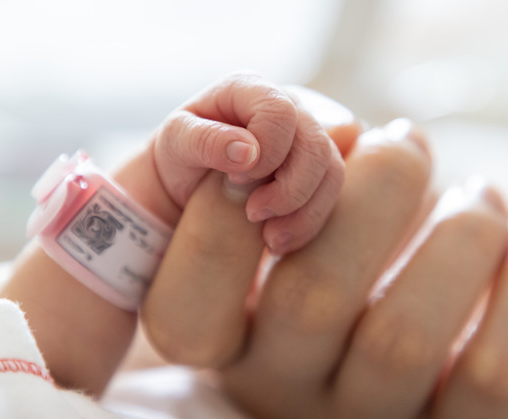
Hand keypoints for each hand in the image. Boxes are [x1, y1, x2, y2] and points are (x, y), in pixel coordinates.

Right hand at [142, 110, 507, 418]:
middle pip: (312, 299)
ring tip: (480, 193)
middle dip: (374, 190)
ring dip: (460, 233)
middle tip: (405, 139)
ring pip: (404, 337)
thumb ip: (297, 195)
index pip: (187, 310)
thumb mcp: (294, 259)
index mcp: (236, 351)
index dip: (219, 220)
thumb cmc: (348, 292)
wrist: (418, 389)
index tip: (278, 150)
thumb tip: (345, 132)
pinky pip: (492, 371)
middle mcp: (292, 397)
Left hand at [150, 72, 345, 253]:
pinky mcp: (317, 170)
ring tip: (268, 238)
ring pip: (332, 172)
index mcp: (250, 89)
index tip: (236, 178)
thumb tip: (248, 151)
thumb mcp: (175, 142)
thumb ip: (206, 140)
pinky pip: (330, 196)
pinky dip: (308, 223)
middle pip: (316, 145)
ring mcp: (307, 138)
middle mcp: (288, 107)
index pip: (281, 112)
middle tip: (253, 214)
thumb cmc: (179, 155)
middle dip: (289, 189)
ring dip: (302, 212)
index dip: (267, 150)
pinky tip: (277, 240)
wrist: (186, 183)